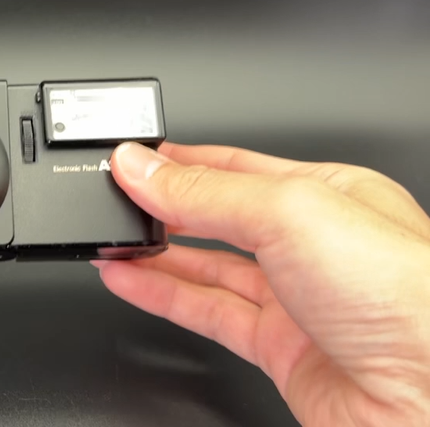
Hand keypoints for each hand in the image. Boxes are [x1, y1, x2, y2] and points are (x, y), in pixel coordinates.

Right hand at [97, 141, 429, 425]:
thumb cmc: (408, 298)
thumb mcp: (290, 213)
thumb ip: (205, 191)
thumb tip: (140, 164)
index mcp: (328, 193)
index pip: (234, 166)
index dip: (178, 161)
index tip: (130, 159)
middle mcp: (313, 244)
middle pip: (217, 216)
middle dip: (161, 206)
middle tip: (111, 199)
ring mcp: (296, 299)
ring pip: (207, 268)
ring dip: (153, 254)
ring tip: (107, 240)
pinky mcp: (280, 349)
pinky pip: (207, 314)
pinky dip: (161, 296)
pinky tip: (130, 282)